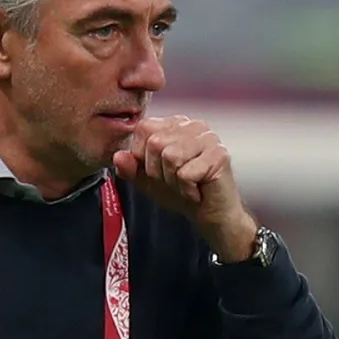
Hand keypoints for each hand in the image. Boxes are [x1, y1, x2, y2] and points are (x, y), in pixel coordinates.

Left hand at [112, 116, 257, 262]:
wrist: (208, 215)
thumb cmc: (180, 192)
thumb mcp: (146, 180)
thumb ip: (129, 168)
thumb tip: (118, 157)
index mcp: (173, 124)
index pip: (144, 128)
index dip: (143, 157)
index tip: (159, 171)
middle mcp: (193, 125)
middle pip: (156, 143)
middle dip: (159, 172)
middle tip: (175, 181)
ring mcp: (209, 138)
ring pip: (170, 156)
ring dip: (173, 181)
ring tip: (186, 184)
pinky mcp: (220, 155)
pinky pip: (186, 172)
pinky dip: (187, 189)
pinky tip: (197, 190)